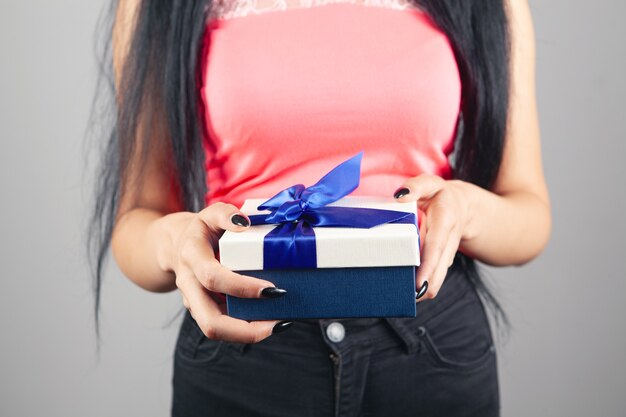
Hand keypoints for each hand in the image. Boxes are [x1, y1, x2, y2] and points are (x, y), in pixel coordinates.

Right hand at [162, 202, 291, 342]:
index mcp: (191, 257)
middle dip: (245, 330)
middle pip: (210, 322)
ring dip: (248, 334)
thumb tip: (243, 223)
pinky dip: (247, 328)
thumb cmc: (201, 230)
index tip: (271, 289)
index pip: (213, 278)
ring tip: (280, 324)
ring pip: (216, 330)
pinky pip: (224, 326)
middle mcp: (190, 285)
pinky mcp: (204, 310)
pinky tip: (271, 321)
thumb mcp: (210, 214)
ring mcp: (195, 302)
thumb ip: (225, 214)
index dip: (241, 287)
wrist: (175, 246)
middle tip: (278, 323)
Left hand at [393, 176, 473, 300]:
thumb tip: (399, 196)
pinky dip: (424, 285)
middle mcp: (449, 240)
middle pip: (440, 266)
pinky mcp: (443, 260)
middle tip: (412, 298)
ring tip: (408, 300)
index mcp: (446, 220)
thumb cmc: (439, 195)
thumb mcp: (429, 184)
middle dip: (428, 284)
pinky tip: (410, 294)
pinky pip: (435, 274)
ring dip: (426, 289)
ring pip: (439, 274)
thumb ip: (416, 187)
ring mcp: (447, 253)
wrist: (463, 206)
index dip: (429, 264)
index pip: (436, 244)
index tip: (420, 282)